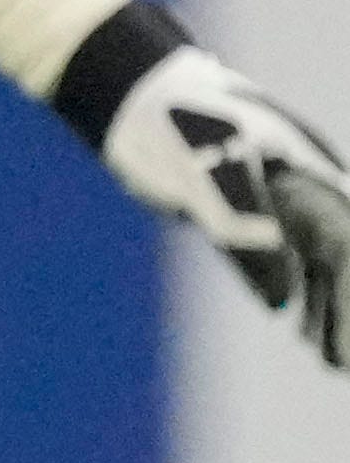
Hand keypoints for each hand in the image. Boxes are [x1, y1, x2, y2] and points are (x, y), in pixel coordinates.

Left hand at [99, 43, 349, 365]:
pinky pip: (280, 256)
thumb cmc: (176, 126)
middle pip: (343, 262)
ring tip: (332, 362)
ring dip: (329, 310)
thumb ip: (248, 236)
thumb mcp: (210, 179)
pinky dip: (293, 289)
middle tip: (343, 367)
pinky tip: (295, 321)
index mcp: (311, 181)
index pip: (347, 253)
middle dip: (349, 313)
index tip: (346, 354)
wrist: (135, 95)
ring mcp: (277, 199)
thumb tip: (282, 303)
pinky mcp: (241, 209)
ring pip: (317, 263)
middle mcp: (305, 192)